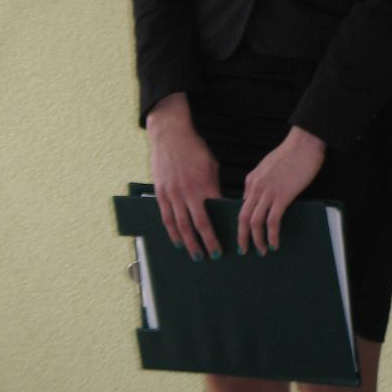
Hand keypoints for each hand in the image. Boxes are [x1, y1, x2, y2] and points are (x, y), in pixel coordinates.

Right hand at [147, 93, 220, 259]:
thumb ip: (213, 185)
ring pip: (181, 226)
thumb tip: (218, 204)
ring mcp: (173, 194)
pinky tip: (178, 242)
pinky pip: (166, 218)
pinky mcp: (161, 193)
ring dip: (189, 243)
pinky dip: (172, 233)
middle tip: (214, 256)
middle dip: (207, 242)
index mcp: (205, 184)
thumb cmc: (194, 149)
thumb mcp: (211, 164)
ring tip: (196, 255)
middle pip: (199, 224)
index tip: (231, 238)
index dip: (223, 226)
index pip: (216, 212)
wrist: (170, 135)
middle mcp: (188, 192)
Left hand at [238, 126, 325, 256]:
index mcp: (252, 179)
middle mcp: (256, 187)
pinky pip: (272, 221)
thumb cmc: (291, 153)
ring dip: (257, 240)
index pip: (242, 206)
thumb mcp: (268, 166)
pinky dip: (272, 235)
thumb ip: (260, 181)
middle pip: (243, 217)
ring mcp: (268, 192)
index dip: (242, 223)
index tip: (245, 235)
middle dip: (242, 237)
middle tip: (244, 250)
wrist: (304, 143)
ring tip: (262, 250)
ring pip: (255, 222)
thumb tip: (258, 198)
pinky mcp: (282, 196)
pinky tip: (275, 243)